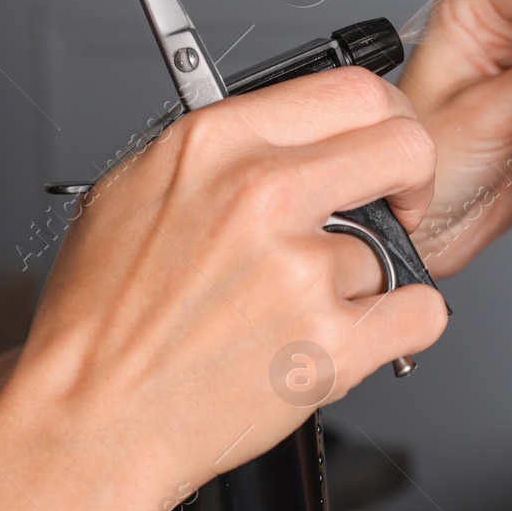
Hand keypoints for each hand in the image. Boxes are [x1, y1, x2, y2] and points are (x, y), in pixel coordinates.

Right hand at [0, 67, 448, 493]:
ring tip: (305, 306)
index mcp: (215, 144)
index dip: (385, 119)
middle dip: (410, 180)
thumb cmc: (102, 321)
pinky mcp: (328, 344)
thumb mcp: (134, 192)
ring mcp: (297, 271)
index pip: (352, 89)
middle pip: (405, 146)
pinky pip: (422, 312)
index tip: (380, 151)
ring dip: (368, 278)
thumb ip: (220, 152)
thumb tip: (282, 134)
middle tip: (391, 210)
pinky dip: (400, 327)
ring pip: (399, 247)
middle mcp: (258, 196)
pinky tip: (349, 334)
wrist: (89, 420)